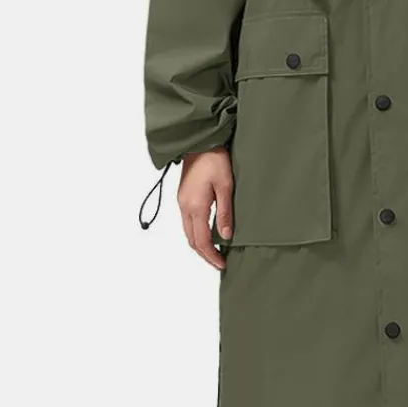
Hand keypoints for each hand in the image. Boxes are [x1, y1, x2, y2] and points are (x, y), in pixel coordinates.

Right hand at [177, 148, 232, 270]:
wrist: (200, 142)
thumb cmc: (214, 159)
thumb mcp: (225, 186)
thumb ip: (224, 213)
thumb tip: (225, 237)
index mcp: (195, 207)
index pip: (201, 241)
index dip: (211, 256)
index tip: (222, 264)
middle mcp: (185, 207)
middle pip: (191, 240)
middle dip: (204, 254)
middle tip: (219, 263)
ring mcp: (182, 202)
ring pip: (188, 232)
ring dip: (200, 245)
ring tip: (215, 252)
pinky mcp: (183, 197)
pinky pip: (187, 222)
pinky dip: (196, 233)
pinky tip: (207, 234)